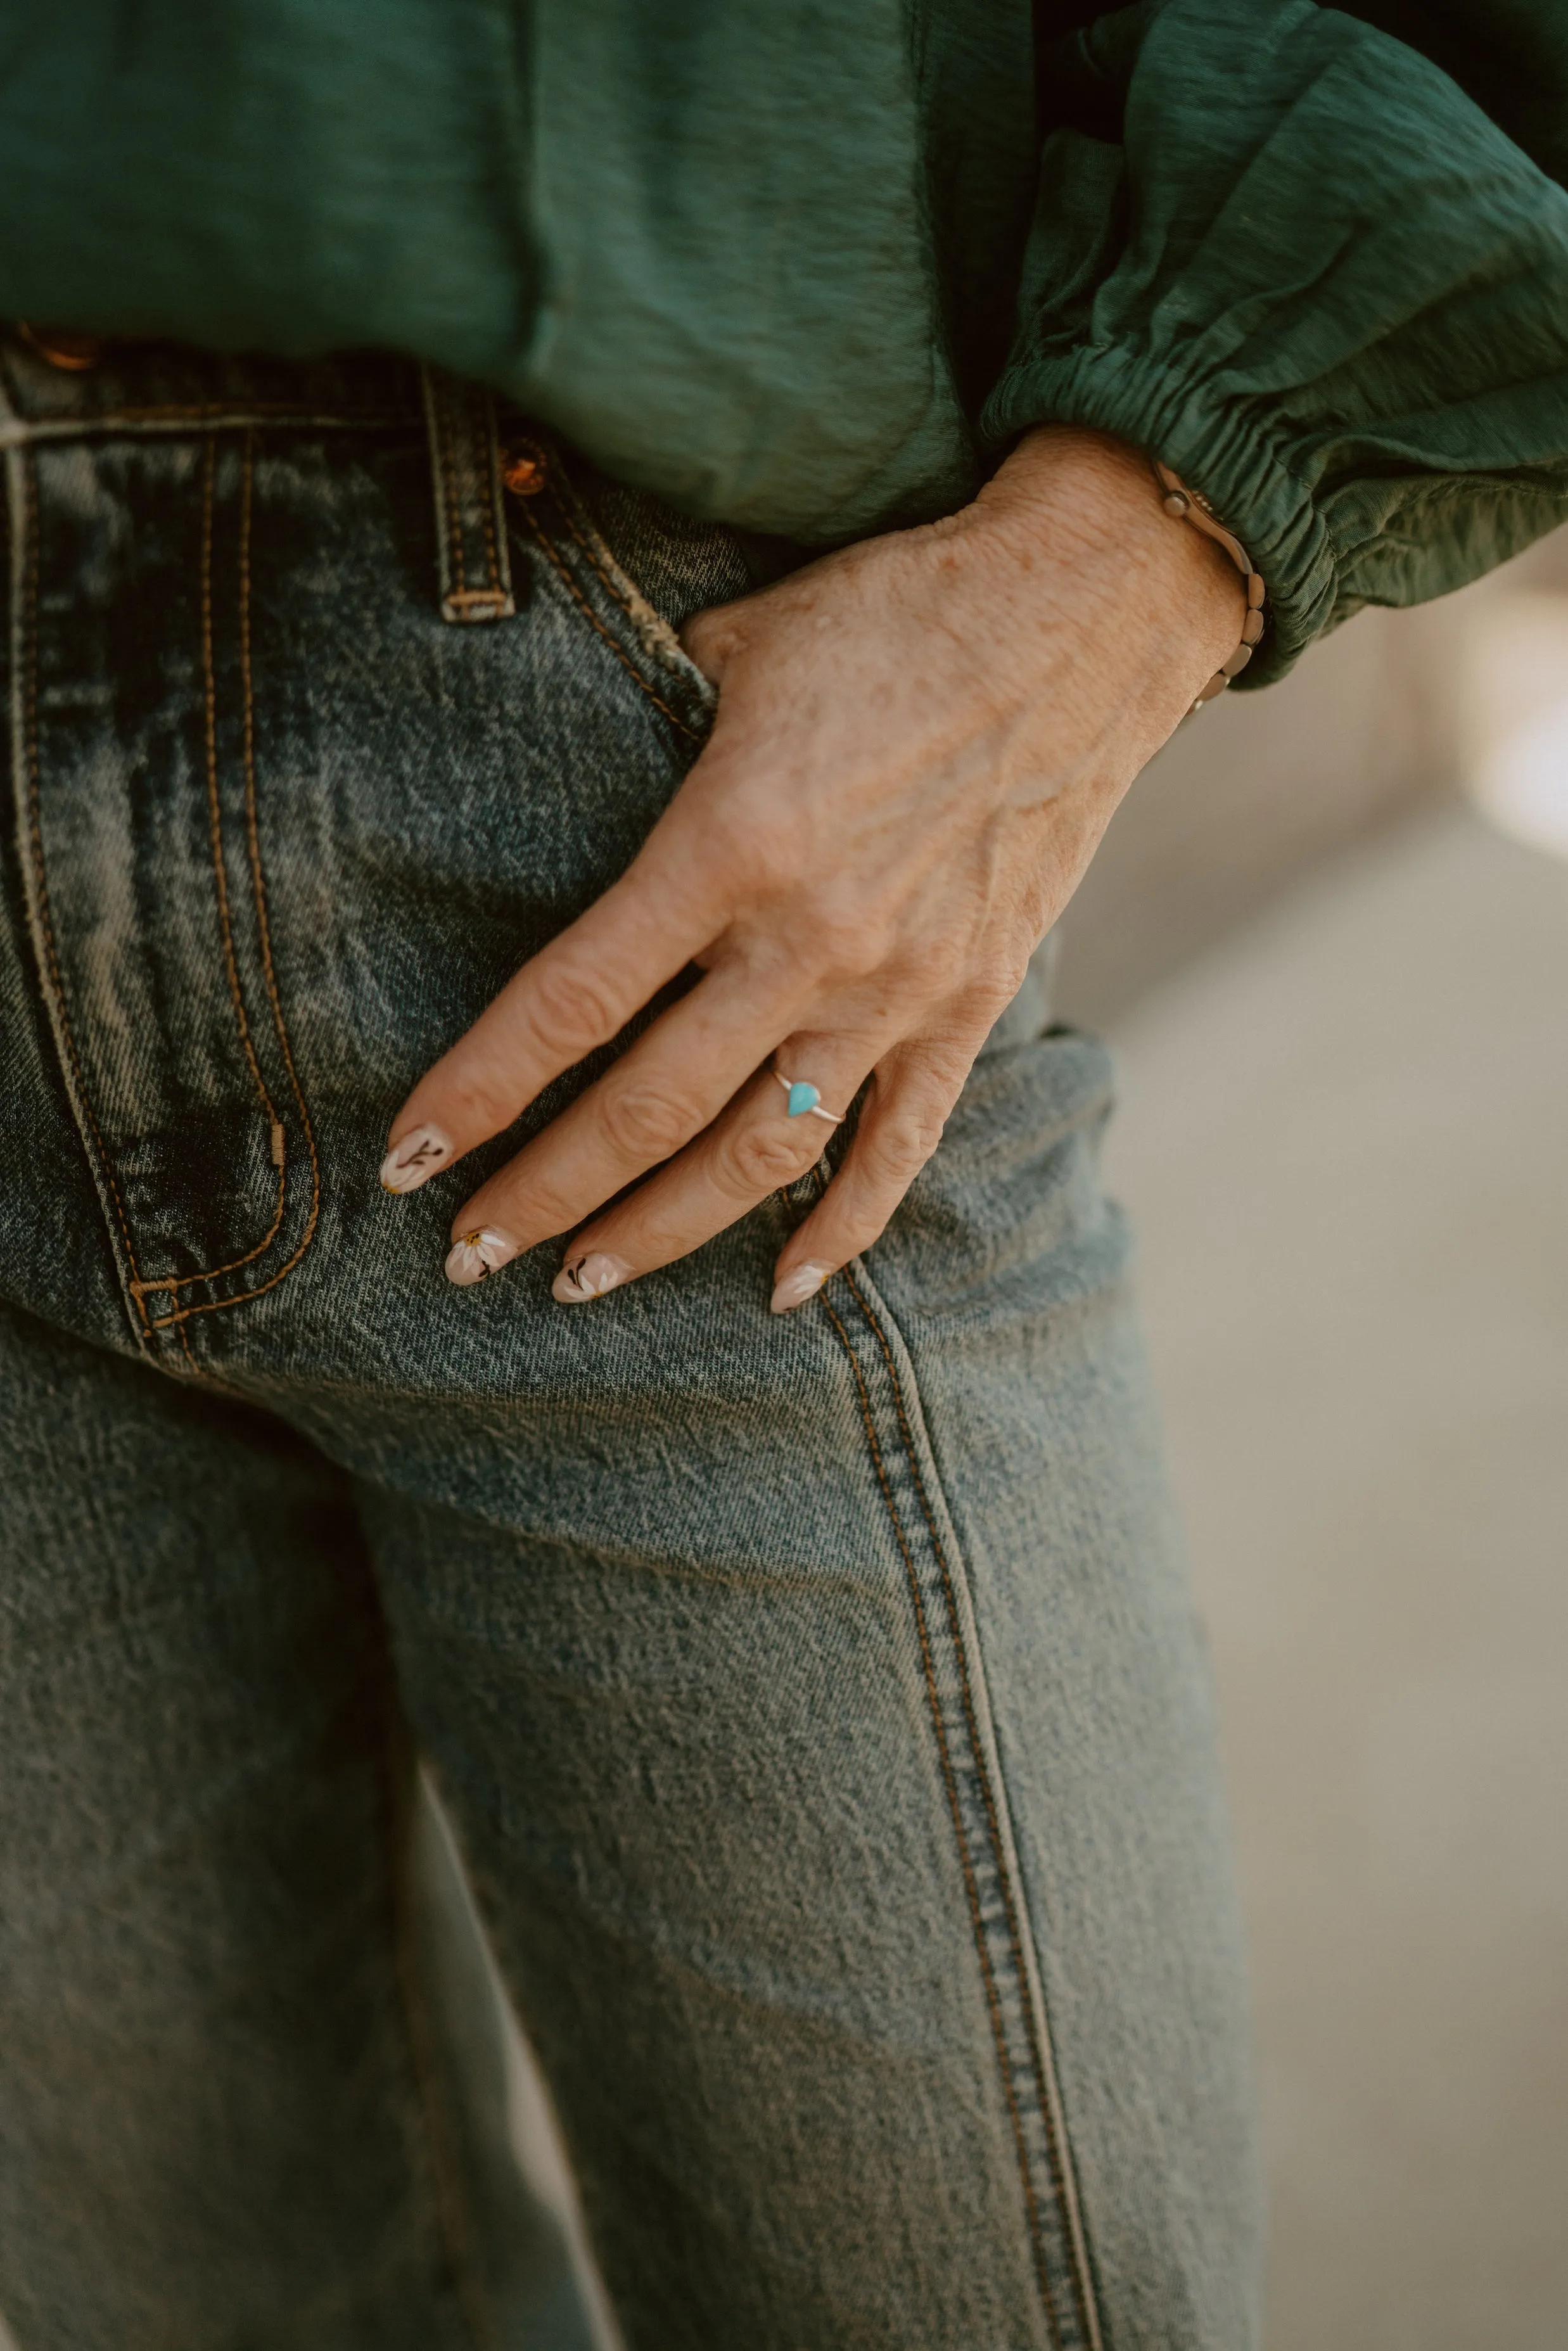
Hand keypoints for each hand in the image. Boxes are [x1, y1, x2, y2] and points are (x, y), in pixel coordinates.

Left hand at [380, 426, 1242, 1309]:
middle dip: (544, 1193)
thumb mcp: (743, 649)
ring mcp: (898, 989)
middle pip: (647, 1108)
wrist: (1088, 617)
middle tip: (467, 1250)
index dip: (482, 1089)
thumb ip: (655, 734)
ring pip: (757, 1154)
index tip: (409, 1155)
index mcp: (730, 844)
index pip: (574, 1001)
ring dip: (660, 1231)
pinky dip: (841, 1229)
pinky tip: (782, 1290)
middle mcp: (809, 940)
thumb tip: (590, 760)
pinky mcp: (971, 1005)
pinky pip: (897, 1148)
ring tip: (582, 1284)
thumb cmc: (896, 612)